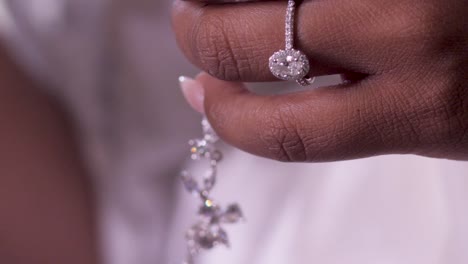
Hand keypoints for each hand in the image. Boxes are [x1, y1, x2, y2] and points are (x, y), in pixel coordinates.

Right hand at [173, 0, 467, 161]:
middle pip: (252, 43)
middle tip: (191, 28)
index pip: (284, 131)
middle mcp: (409, 33)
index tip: (201, 95)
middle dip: (199, 35)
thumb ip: (335, 110)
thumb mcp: (421, 118)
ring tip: (214, 2)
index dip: (225, 117)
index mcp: (420, 107)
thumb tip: (233, 87)